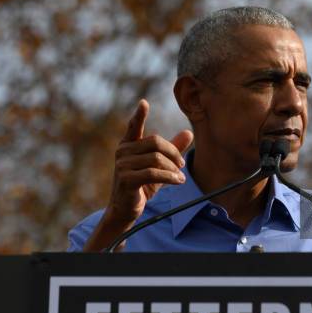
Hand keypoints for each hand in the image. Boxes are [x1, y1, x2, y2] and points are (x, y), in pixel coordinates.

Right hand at [107, 99, 193, 223]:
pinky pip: (153, 173)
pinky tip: (178, 181)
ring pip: (156, 159)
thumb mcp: (159, 166)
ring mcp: (122, 165)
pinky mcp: (126, 179)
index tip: (144, 103)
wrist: (126, 209)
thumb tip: (188, 132)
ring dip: (173, 169)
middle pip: (155, 142)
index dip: (139, 115)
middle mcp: (123, 152)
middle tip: (182, 164)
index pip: (134, 126)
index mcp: (129, 145)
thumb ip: (172, 149)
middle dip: (173, 152)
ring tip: (181, 177)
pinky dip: (170, 177)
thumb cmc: (142, 184)